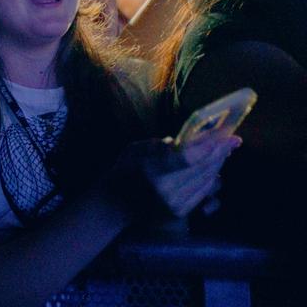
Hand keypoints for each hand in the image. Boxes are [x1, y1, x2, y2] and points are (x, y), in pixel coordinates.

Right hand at [114, 133, 237, 217]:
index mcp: (151, 171)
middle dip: (220, 152)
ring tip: (225, 150)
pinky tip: (214, 168)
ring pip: (207, 180)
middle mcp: (165, 190)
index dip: (207, 148)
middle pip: (202, 168)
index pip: (185, 159)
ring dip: (218, 164)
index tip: (223, 137)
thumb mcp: (135, 150)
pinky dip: (212, 178)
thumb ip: (158, 145)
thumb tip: (184, 143)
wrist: (117, 203)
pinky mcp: (181, 212)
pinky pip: (204, 192)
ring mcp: (175, 203)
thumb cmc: (125, 170)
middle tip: (233, 140)